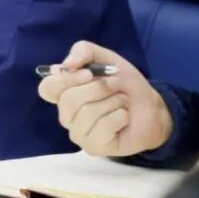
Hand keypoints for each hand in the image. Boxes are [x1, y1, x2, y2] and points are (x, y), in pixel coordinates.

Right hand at [38, 41, 172, 156]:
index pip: (47, 88)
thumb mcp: (106, 58)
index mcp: (64, 92)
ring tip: (122, 102)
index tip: (88, 73)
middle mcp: (66, 114)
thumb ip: (83, 51)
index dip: (65, 80)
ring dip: (113, 102)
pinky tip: (124, 118)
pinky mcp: (92, 147)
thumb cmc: (124, 84)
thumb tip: (65, 65)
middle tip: (115, 86)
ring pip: (87, 113)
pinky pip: (102, 128)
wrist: (152, 107)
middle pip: (69, 100)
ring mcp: (78, 133)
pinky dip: (119, 116)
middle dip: (99, 88)